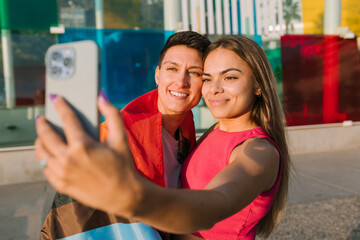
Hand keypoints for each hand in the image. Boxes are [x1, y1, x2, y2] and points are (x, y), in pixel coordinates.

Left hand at [35, 95, 141, 216]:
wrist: (124, 195)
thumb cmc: (123, 165)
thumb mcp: (121, 138)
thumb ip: (112, 114)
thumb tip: (102, 97)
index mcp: (83, 145)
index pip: (67, 119)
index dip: (61, 106)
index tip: (56, 98)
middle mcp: (68, 159)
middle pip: (46, 135)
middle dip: (42, 123)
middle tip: (42, 117)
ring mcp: (63, 174)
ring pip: (42, 153)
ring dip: (40, 142)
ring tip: (42, 136)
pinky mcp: (62, 185)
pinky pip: (46, 169)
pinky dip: (45, 160)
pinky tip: (49, 155)